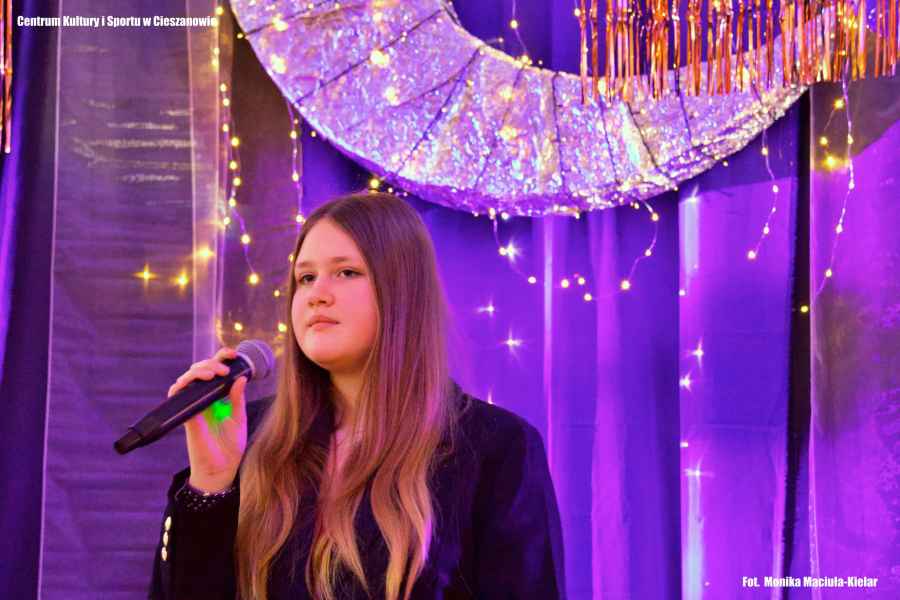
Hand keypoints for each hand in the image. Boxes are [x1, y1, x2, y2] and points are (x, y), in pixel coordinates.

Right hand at [167, 347, 247, 492]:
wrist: (221, 469)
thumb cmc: (231, 445)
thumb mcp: (239, 418)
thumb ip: (238, 398)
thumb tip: (241, 378)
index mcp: (218, 396)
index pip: (216, 371)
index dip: (221, 358)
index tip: (233, 354)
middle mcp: (203, 398)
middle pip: (201, 370)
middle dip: (211, 362)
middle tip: (224, 369)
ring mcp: (193, 405)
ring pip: (188, 378)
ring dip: (199, 370)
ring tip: (214, 373)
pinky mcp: (185, 415)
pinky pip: (176, 394)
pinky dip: (182, 384)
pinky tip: (195, 381)